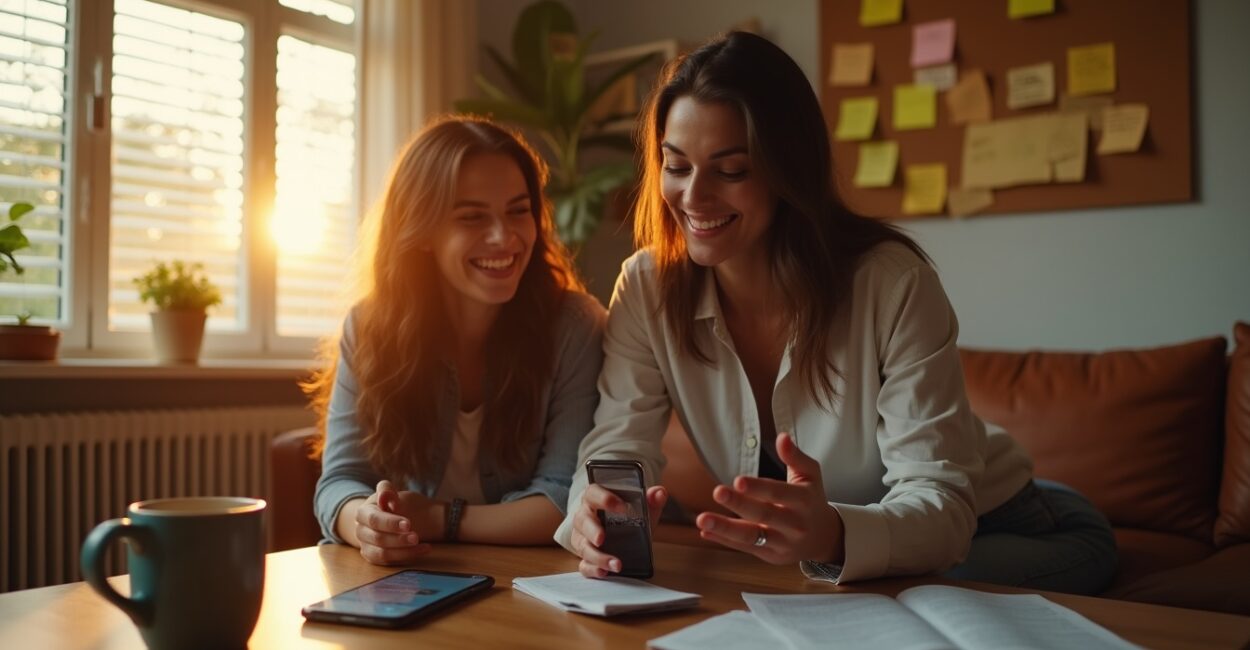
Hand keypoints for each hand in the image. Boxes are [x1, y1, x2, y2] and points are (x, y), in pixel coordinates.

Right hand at [354, 480, 434, 564]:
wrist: (394, 517)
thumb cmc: (392, 503)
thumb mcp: (391, 493)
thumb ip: (387, 491)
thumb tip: (384, 495)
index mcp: (363, 513)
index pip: (374, 519)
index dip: (390, 523)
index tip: (408, 524)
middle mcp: (361, 531)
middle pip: (377, 538)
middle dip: (398, 539)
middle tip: (416, 537)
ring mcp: (366, 545)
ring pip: (382, 553)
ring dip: (403, 551)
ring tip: (422, 545)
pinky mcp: (374, 557)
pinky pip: (388, 561)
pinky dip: (407, 556)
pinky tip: (423, 549)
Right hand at [570, 484, 666, 577]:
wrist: (622, 535)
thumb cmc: (627, 517)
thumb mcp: (641, 508)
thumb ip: (651, 499)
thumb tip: (660, 493)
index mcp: (595, 499)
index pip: (593, 493)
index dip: (605, 499)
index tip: (621, 507)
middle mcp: (584, 518)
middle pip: (582, 521)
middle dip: (592, 530)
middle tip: (601, 538)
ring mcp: (581, 538)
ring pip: (582, 546)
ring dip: (598, 556)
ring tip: (617, 564)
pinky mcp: (584, 557)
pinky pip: (583, 565)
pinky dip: (592, 569)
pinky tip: (604, 572)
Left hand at [695, 433, 844, 564]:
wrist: (824, 537)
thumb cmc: (812, 500)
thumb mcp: (810, 476)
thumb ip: (795, 457)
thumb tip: (782, 437)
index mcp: (803, 501)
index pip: (779, 493)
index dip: (759, 488)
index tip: (738, 480)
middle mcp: (794, 524)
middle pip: (764, 514)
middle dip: (739, 504)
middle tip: (717, 492)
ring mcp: (782, 542)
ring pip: (751, 537)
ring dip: (725, 528)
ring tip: (702, 519)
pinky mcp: (771, 556)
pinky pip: (745, 548)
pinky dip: (723, 540)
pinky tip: (704, 531)